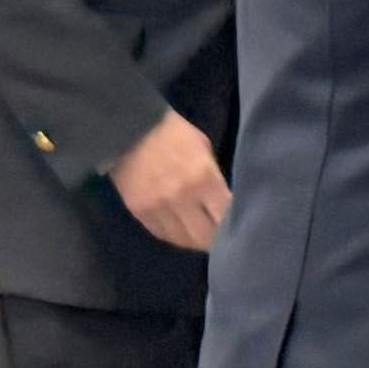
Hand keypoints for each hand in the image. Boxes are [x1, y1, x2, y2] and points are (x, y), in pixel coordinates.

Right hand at [108, 110, 230, 250]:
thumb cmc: (173, 133)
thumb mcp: (203, 148)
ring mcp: (158, 207)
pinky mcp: (139, 212)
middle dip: (215, 239)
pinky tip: (181, 231)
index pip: (225, 216)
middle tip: (221, 238)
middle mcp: (181, 197)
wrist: (129, 127)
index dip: (234, 224)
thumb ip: (213, 177)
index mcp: (203, 178)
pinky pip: (161, 234)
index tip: (239, 227)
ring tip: (201, 237)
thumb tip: (222, 203)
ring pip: (182, 239)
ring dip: (194, 240)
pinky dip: (174, 235)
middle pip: (204, 236)